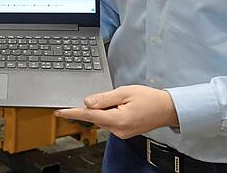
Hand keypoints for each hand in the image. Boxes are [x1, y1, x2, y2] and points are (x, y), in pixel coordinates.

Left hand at [54, 85, 179, 138]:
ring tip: (122, 101)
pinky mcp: (123, 132)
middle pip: (95, 117)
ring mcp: (121, 133)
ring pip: (102, 119)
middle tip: (112, 96)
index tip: (59, 111)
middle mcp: (118, 130)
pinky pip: (109, 121)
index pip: (89, 116)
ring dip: (104, 109)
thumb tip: (86, 102)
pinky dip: (110, 113)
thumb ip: (104, 98)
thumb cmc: (150, 99)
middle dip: (96, 106)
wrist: (167, 109)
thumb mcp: (125, 92)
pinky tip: (121, 106)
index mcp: (118, 120)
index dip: (72, 112)